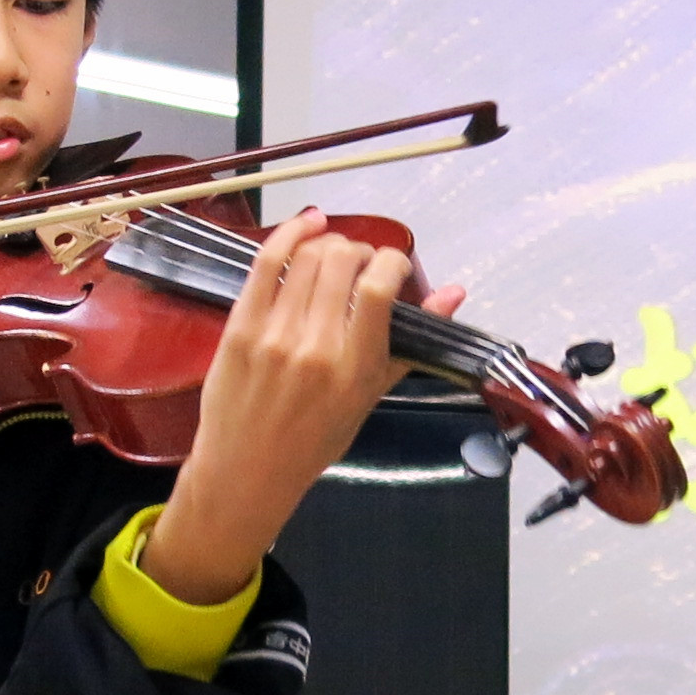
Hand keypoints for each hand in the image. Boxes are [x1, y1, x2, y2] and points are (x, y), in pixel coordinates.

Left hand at [137, 213, 466, 607]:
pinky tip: (307, 226)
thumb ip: (411, 342)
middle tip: (362, 264)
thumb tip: (454, 292)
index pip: (379, 289)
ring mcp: (273, 334)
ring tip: (335, 255)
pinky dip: (289, 233)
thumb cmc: (315, 439)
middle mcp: (315, 347)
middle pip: (343, 262)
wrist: (247, 469)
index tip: (394, 267)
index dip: (393, 262)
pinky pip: (266, 262)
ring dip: (330, 244)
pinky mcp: (241, 326)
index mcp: (354, 368)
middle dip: (361, 251)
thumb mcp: (371, 396)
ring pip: (308, 257)